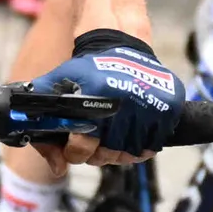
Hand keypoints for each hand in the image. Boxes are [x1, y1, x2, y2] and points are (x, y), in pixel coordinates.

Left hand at [33, 28, 178, 162]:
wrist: (121, 43)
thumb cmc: (87, 69)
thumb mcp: (57, 83)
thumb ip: (43, 119)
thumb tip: (57, 168)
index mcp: (96, 95)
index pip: (83, 147)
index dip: (75, 152)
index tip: (74, 146)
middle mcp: (125, 101)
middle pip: (108, 154)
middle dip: (97, 154)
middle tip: (95, 143)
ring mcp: (150, 105)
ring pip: (131, 153)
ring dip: (119, 152)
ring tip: (112, 138)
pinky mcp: (168, 107)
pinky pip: (153, 146)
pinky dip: (140, 147)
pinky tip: (130, 135)